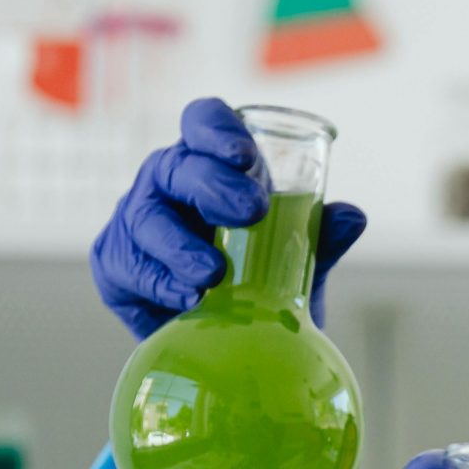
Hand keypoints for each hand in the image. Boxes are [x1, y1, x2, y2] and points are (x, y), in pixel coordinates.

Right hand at [90, 96, 366, 338]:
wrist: (230, 345)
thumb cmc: (262, 285)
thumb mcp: (299, 265)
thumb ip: (320, 240)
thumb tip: (352, 215)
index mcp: (210, 165)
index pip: (203, 123)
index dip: (218, 129)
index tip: (245, 155)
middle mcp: (169, 183)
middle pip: (177, 168)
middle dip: (214, 187)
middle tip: (252, 213)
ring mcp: (138, 220)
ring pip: (147, 219)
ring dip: (181, 246)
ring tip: (213, 275)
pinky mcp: (116, 263)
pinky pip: (128, 267)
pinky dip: (158, 283)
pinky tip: (185, 298)